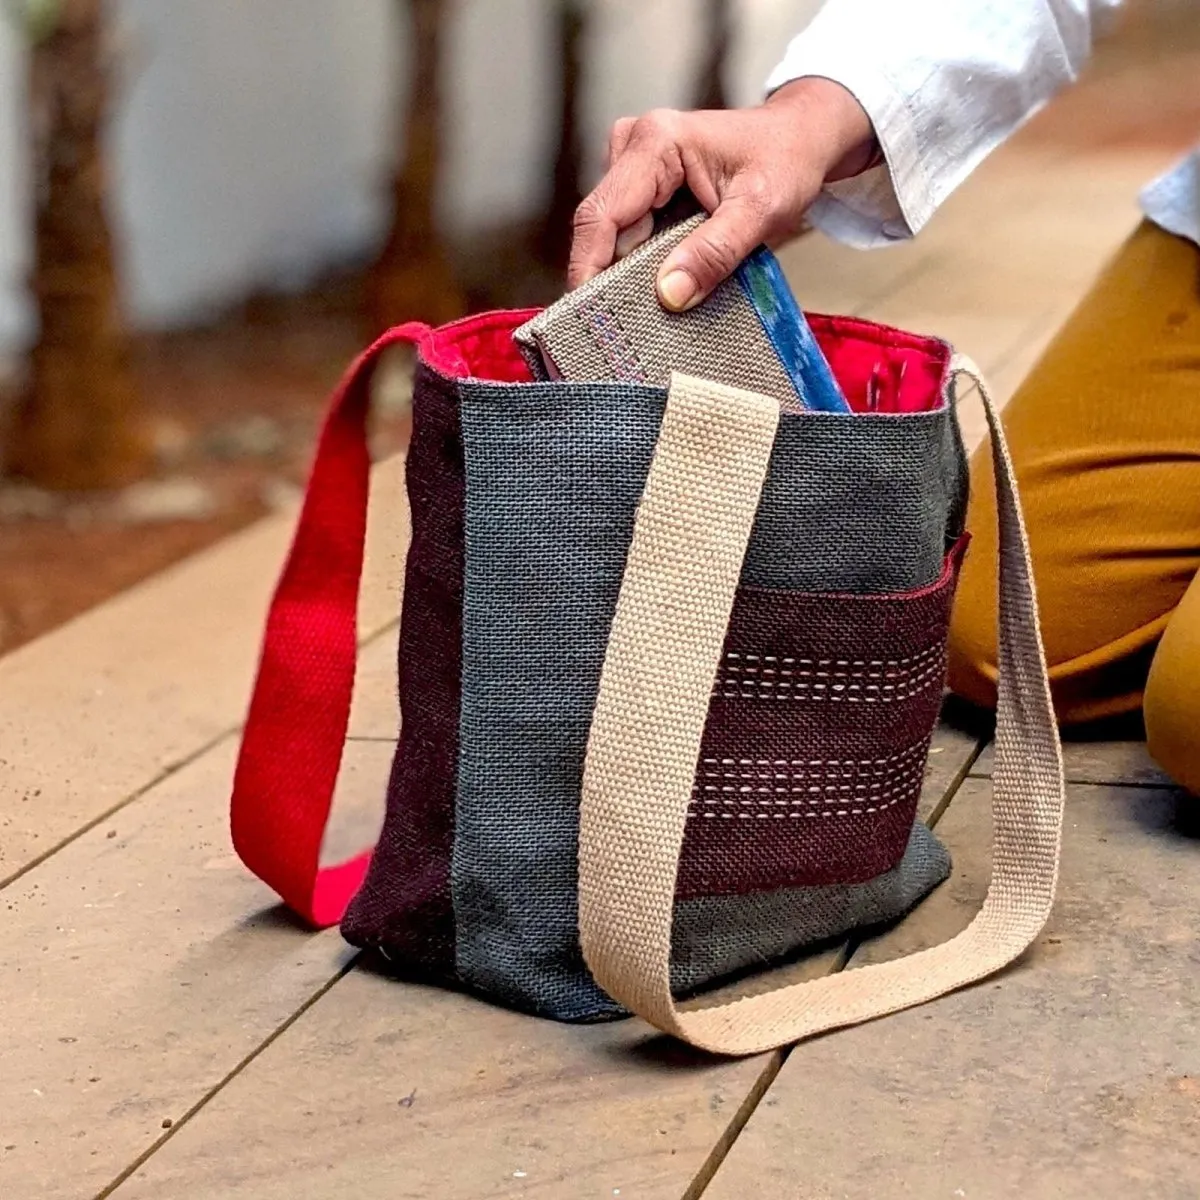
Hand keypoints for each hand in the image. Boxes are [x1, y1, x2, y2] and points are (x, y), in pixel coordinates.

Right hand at [568, 78, 876, 310]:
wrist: (800, 139)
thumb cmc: (786, 161)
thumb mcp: (762, 210)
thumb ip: (716, 251)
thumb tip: (669, 295)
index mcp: (655, 143)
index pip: (602, 215)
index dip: (588, 269)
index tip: (589, 317)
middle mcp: (633, 148)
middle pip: (602, 229)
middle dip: (610, 279)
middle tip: (622, 330)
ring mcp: (632, 166)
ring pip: (613, 237)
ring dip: (629, 275)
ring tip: (647, 314)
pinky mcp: (640, 187)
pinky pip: (629, 236)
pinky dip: (642, 265)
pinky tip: (660, 288)